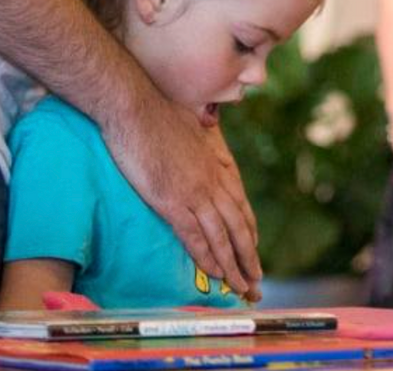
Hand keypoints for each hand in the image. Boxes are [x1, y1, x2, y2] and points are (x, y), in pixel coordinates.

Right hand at [103, 86, 262, 299]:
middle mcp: (211, 179)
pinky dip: (208, 258)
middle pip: (238, 224)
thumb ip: (203, 136)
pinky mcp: (172, 201)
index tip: (254, 248)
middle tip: (256, 280)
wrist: (135, 106)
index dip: (248, 228)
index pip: (240, 202)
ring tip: (243, 287)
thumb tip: (208, 131)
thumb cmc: (157, 111)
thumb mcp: (192, 123)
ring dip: (234, 265)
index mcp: (215, 163)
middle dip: (248, 255)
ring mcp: (194, 191)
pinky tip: (216, 274)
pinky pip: (195, 237)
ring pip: (222, 236)